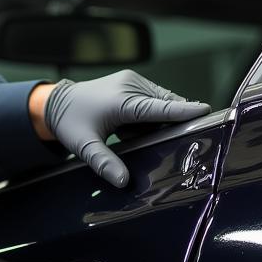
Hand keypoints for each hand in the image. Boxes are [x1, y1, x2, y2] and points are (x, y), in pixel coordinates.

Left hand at [40, 70, 210, 186]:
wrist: (56, 103)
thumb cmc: (70, 123)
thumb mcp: (84, 146)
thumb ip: (104, 163)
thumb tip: (123, 181)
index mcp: (121, 100)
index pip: (160, 107)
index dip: (183, 111)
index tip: (206, 111)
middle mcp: (130, 85)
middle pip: (165, 104)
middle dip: (170, 121)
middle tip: (157, 137)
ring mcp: (132, 80)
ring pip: (161, 101)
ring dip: (158, 118)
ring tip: (128, 131)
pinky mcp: (132, 81)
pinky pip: (152, 99)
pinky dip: (150, 113)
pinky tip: (129, 125)